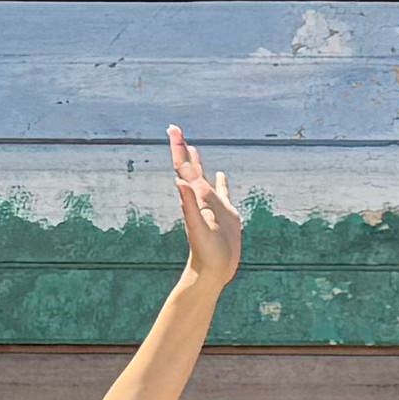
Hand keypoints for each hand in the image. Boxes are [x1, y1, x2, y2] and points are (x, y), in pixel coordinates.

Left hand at [167, 125, 243, 289]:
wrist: (213, 272)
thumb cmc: (205, 253)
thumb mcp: (198, 227)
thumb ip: (189, 205)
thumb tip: (180, 181)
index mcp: (195, 196)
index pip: (184, 167)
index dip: (179, 147)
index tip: (173, 128)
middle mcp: (201, 197)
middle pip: (190, 167)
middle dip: (183, 148)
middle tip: (175, 129)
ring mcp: (213, 205)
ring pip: (204, 177)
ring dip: (198, 161)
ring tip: (193, 147)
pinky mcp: (225, 214)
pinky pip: (222, 192)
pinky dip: (221, 182)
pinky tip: (221, 175)